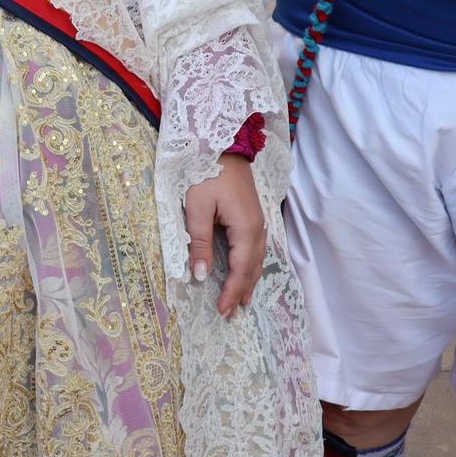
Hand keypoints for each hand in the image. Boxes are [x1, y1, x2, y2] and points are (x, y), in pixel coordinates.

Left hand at [185, 154, 265, 317]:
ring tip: (242, 301)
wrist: (224, 142)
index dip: (232, 292)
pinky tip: (247, 271)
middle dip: (242, 292)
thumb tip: (201, 275)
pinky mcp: (253, 215)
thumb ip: (200, 242)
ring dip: (249, 281)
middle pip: (252, 268)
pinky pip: (257, 248)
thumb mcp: (197, 207)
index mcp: (246, 229)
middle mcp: (257, 228)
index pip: (240, 270)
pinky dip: (251, 265)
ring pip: (257, 259)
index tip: (222, 311)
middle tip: (231, 313)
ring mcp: (258, 221)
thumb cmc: (206, 172)